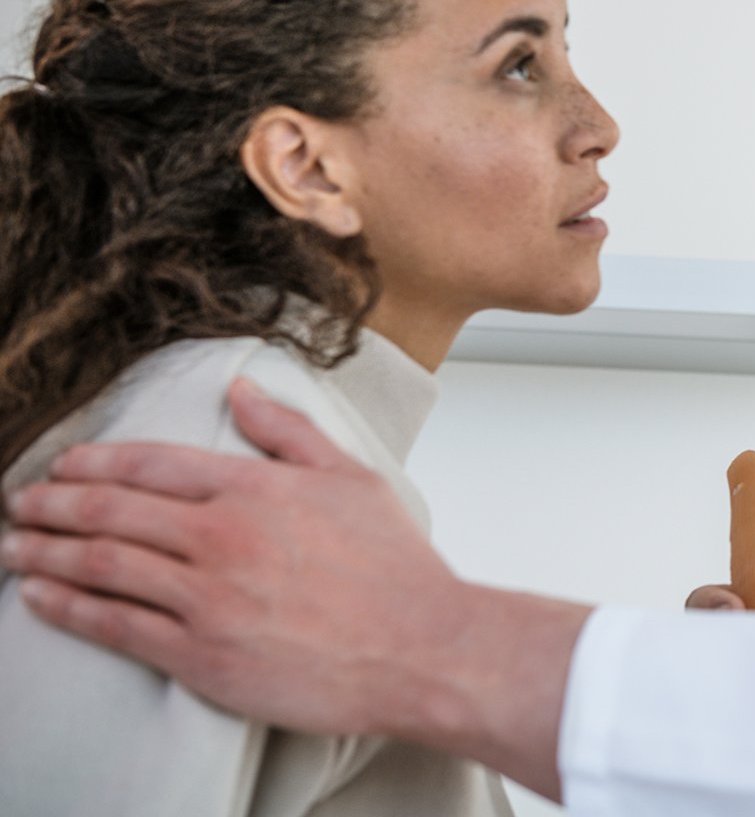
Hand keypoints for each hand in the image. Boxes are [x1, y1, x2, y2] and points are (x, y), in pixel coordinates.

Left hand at [0, 378, 588, 799]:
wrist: (422, 648)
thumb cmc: (397, 568)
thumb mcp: (353, 480)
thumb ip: (290, 433)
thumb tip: (241, 391)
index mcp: (257, 488)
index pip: (152, 464)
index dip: (96, 462)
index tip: (64, 466)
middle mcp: (222, 536)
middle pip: (109, 511)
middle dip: (50, 504)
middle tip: (18, 503)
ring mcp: (206, 597)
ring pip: (100, 566)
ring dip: (43, 553)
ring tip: (13, 546)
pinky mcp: (200, 654)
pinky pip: (115, 626)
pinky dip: (68, 608)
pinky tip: (41, 597)